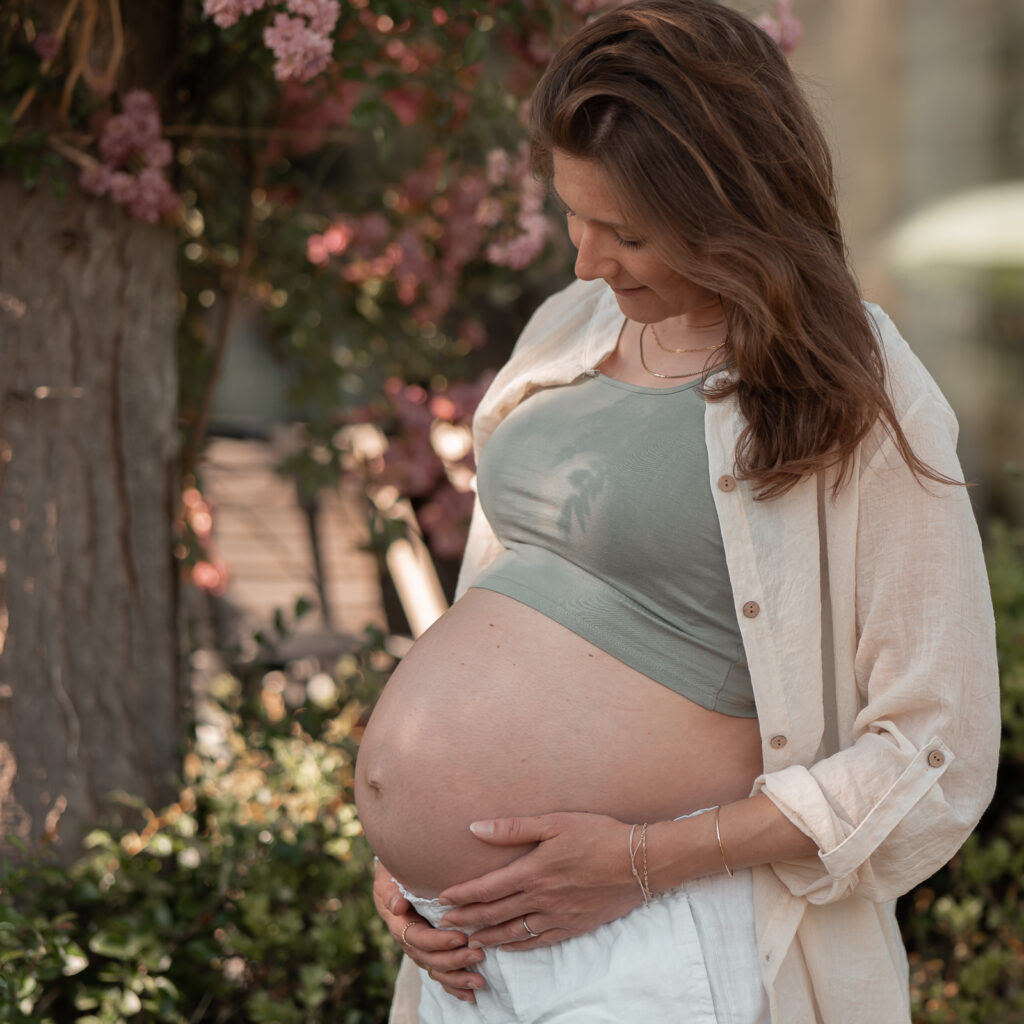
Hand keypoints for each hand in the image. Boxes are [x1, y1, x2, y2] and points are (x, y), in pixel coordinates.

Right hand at [372, 858, 485, 1003]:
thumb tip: (398, 906)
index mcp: (399, 924)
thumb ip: (391, 889)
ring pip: (436, 971)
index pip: (419, 939)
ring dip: (458, 979)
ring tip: (480, 982)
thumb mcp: (388, 875)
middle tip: (478, 955)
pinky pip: (440, 975)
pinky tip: (470, 995)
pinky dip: (454, 987)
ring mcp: (419, 950)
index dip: (439, 941)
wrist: (395, 875)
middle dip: (455, 961)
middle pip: (430, 959)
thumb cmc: (394, 872)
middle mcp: (409, 941)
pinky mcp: (429, 953)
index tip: (461, 937)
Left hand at [436, 812, 640, 949]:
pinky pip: (539, 941)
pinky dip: (518, 946)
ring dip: (488, 936)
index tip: (442, 898)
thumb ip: (513, 828)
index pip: (486, 888)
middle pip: (494, 914)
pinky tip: (508, 945)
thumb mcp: (554, 822)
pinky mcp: (574, 926)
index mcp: (532, 872)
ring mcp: (557, 916)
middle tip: (445, 923)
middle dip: (467, 919)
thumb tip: (476, 828)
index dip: (462, 895)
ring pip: (514, 932)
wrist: (639, 862)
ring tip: (470, 938)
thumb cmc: (597, 834)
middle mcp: (540, 899)